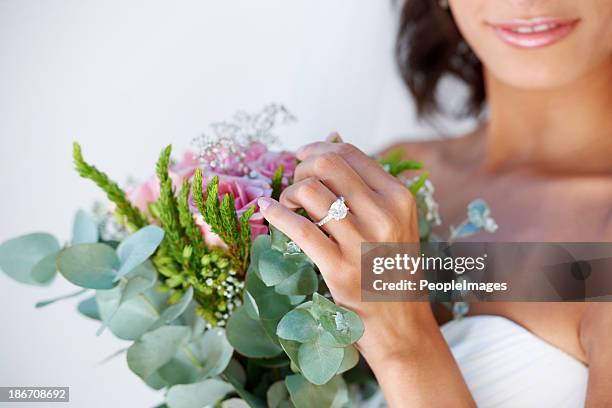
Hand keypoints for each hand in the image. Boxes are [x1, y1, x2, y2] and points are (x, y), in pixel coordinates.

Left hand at [257, 133, 435, 360]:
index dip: (318, 148)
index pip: (349, 153)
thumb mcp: (395, 221)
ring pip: (309, 191)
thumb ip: (367, 185)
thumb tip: (331, 139)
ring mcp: (360, 242)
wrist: (402, 324)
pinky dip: (275, 214)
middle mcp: (383, 214)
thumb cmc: (393, 268)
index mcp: (397, 197)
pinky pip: (298, 228)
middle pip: (327, 164)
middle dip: (302, 168)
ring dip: (289, 193)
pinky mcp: (338, 268)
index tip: (302, 156)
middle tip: (296, 184)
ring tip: (289, 205)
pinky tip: (266, 210)